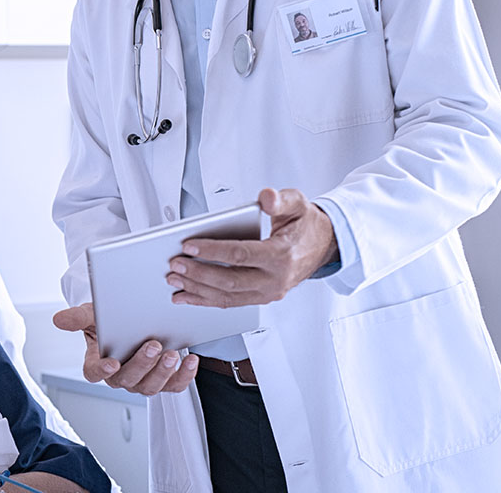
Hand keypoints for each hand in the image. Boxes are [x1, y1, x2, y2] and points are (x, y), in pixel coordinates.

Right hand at [52, 303, 197, 394]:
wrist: (130, 320)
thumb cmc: (109, 320)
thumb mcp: (92, 314)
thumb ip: (77, 317)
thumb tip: (57, 319)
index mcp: (98, 362)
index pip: (94, 373)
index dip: (102, 370)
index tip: (111, 362)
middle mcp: (119, 376)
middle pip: (127, 379)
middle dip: (142, 364)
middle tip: (153, 346)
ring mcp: (142, 381)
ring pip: (150, 386)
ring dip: (163, 371)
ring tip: (171, 354)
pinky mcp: (163, 381)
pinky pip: (174, 386)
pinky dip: (184, 376)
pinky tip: (191, 360)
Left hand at [168, 187, 338, 307]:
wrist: (325, 246)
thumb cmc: (306, 225)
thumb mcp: (297, 203)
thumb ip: (280, 199)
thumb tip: (265, 197)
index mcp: (282, 255)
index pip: (241, 254)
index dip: (212, 251)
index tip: (188, 246)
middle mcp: (276, 279)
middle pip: (230, 281)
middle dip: (198, 273)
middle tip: (174, 265)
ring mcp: (269, 292)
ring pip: (228, 297)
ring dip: (197, 290)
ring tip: (174, 280)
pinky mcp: (262, 298)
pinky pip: (231, 303)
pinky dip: (206, 301)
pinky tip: (187, 296)